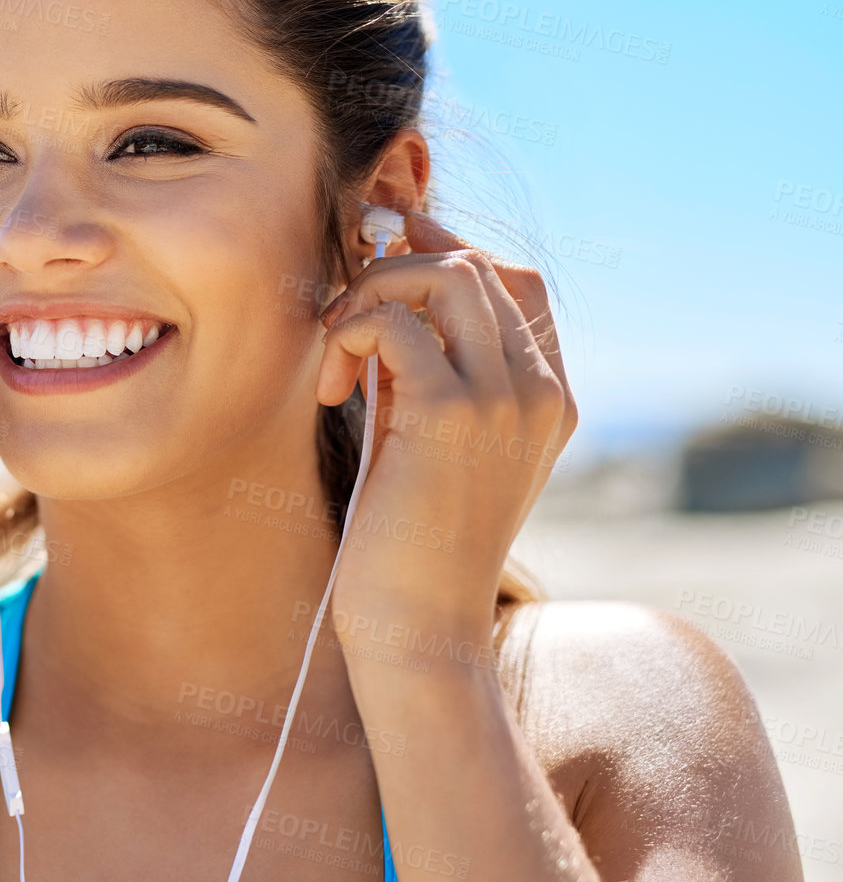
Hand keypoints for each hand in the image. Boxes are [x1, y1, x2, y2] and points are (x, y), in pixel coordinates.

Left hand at [314, 212, 576, 638]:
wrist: (419, 629)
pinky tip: (332, 391)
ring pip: (446, 272)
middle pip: (477, 264)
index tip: (380, 259)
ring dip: (372, 293)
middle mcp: (540, 391)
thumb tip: (385, 299)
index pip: (515, 280)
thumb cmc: (411, 545)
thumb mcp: (433, 446)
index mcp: (548, 399)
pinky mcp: (452, 415)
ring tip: (337, 352)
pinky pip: (393, 322)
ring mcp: (504, 399)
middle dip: (394, 271)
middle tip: (341, 323)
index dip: (445, 252)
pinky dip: (348, 335)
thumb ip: (429, 376)